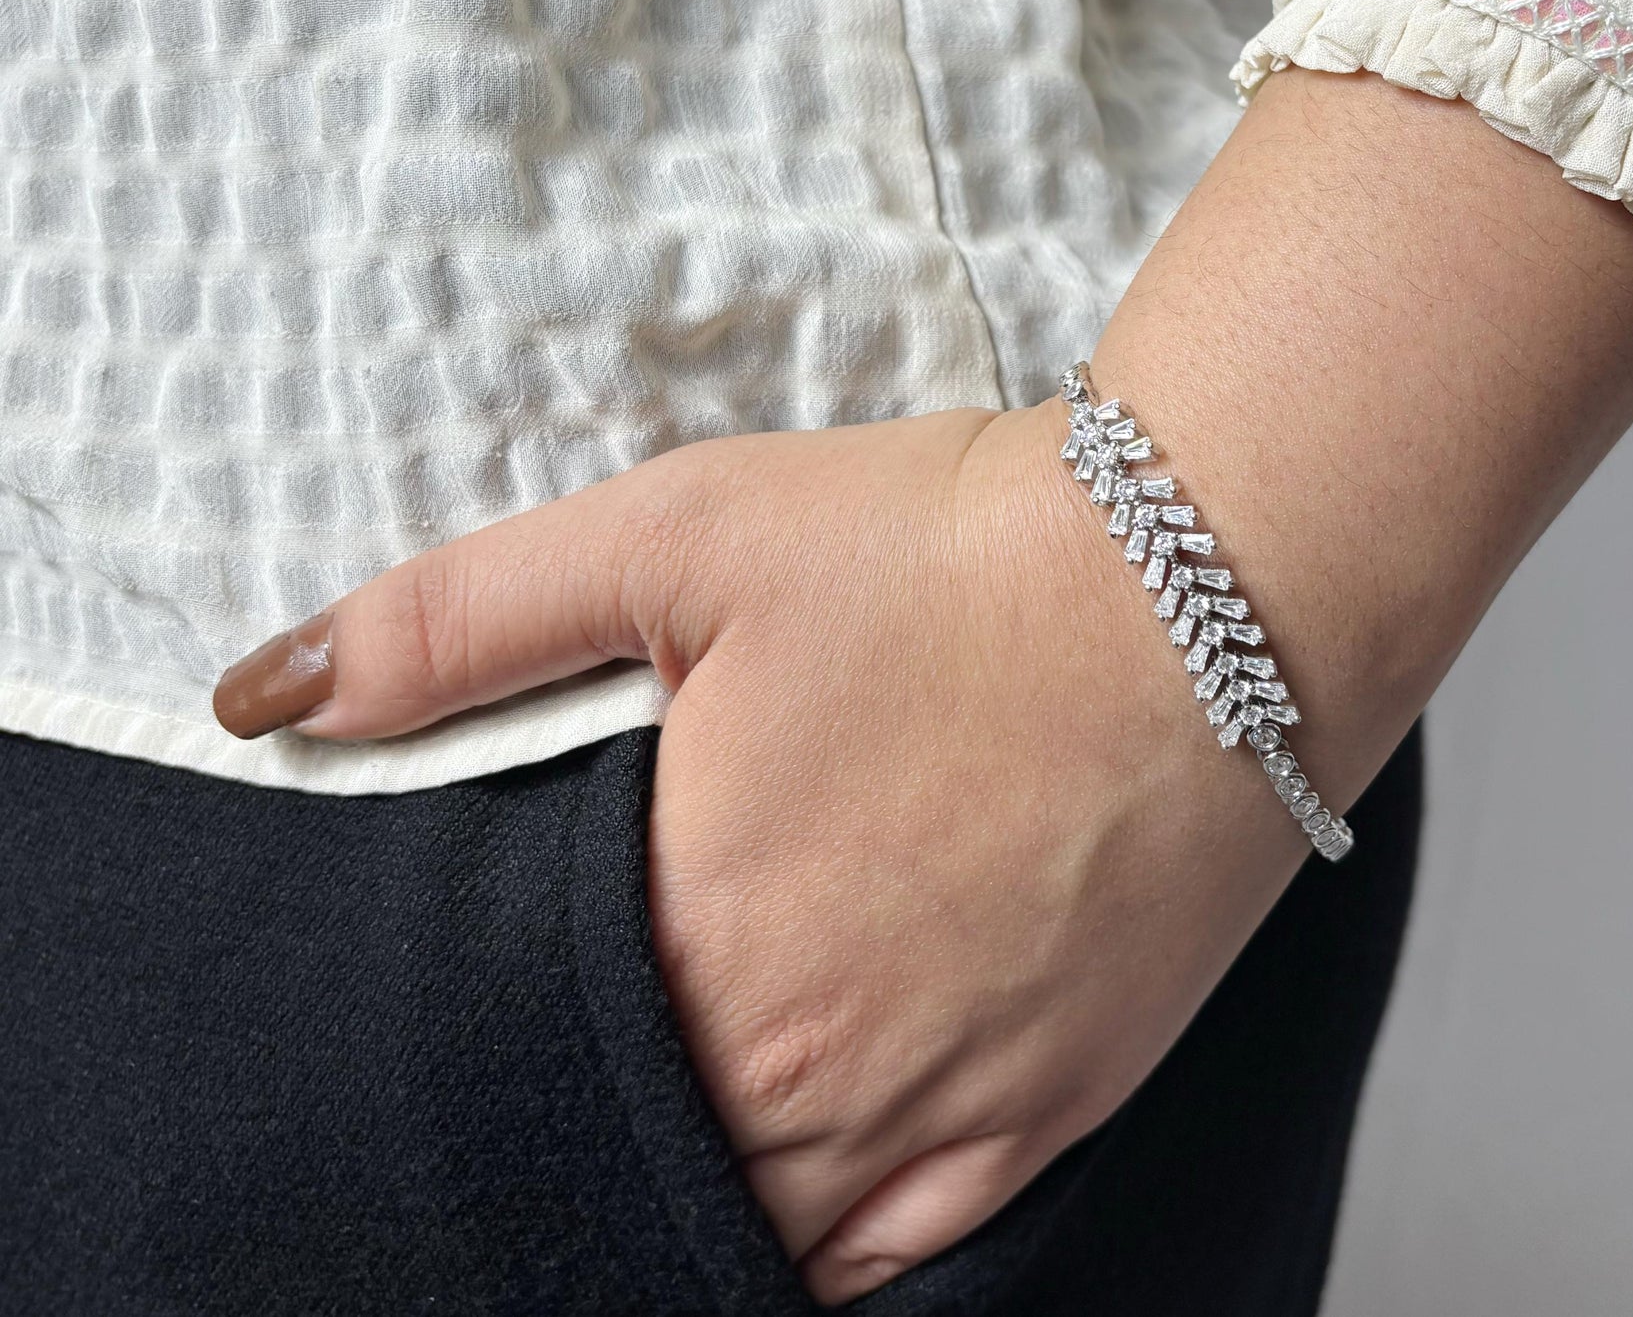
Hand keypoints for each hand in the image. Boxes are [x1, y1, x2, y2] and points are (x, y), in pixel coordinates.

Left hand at [214, 68, 1632, 1302]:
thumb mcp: (682, 536)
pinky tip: (804, 1175)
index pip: (533, 1085)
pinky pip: (909, 1250)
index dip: (490, 1070)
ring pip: (771, 1230)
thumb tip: (273, 691)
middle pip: (648, 1169)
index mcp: (701, 940)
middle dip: (599, 1128)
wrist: (1209, 575)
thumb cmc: (958, 550)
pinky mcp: (1061, 1104)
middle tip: (597, 1056)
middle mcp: (819, 1064)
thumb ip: (459, 622)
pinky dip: (836, 1234)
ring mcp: (953, 1104)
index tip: (488, 1037)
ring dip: (713, 1182)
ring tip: (693, 1101)